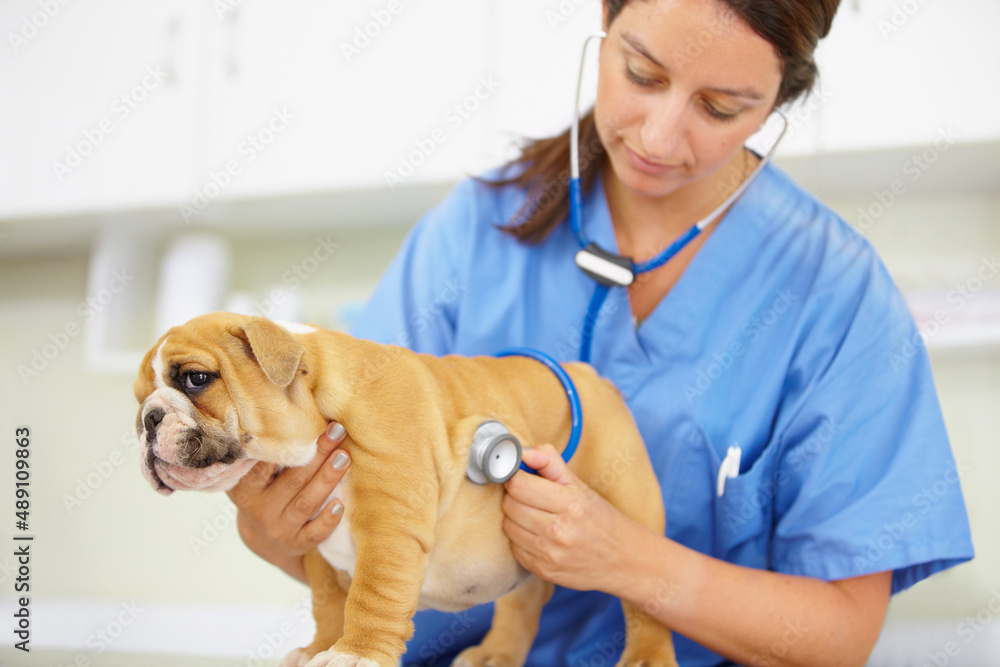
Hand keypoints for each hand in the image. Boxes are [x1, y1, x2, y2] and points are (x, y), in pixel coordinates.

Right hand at [226, 422, 350, 583]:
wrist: (262, 540)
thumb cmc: (262, 495)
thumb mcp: (252, 478)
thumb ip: (264, 456)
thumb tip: (290, 414)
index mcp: (247, 489)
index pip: (263, 466)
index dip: (283, 445)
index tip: (300, 423)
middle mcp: (261, 509)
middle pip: (292, 479)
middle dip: (316, 454)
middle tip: (336, 432)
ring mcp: (280, 529)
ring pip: (306, 503)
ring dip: (327, 479)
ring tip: (344, 458)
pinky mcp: (297, 544)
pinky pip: (315, 533)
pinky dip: (328, 520)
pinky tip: (341, 505)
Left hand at [501, 444, 646, 595]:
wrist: (623, 560)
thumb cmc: (601, 519)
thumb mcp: (581, 486)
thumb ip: (551, 463)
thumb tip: (525, 452)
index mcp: (569, 503)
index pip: (519, 485)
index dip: (515, 477)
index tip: (521, 476)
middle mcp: (558, 530)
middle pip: (510, 505)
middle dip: (515, 497)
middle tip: (530, 497)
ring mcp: (549, 553)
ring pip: (508, 527)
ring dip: (516, 518)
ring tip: (535, 516)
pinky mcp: (543, 570)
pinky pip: (514, 548)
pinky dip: (521, 539)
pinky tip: (538, 535)